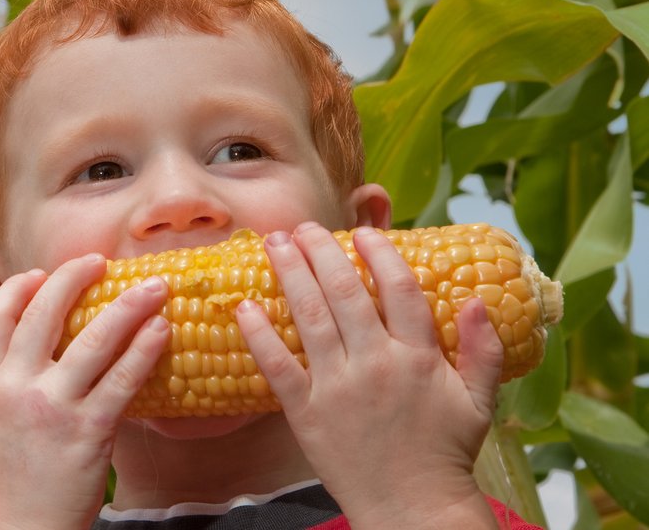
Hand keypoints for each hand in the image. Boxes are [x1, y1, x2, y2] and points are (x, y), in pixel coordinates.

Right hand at [0, 254, 171, 529]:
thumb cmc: (15, 478)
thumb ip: (19, 381)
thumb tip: (55, 346)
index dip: (17, 287)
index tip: (40, 273)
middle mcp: (17, 388)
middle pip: (43, 313)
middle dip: (72, 277)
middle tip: (98, 259)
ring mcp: (52, 408)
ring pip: (92, 339)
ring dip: (127, 304)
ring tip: (154, 286)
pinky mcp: (88, 431)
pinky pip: (123, 379)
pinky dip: (144, 349)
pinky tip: (163, 330)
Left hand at [235, 223, 505, 528]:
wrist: (413, 507)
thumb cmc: (445, 452)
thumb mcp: (479, 401)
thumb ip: (483, 350)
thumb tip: (480, 299)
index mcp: (420, 358)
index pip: (398, 290)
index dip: (379, 254)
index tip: (362, 231)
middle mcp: (377, 364)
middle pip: (345, 294)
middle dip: (320, 252)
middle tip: (301, 226)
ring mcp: (339, 387)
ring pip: (310, 318)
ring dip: (290, 275)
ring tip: (274, 243)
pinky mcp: (308, 412)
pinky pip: (279, 366)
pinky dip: (259, 335)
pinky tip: (244, 306)